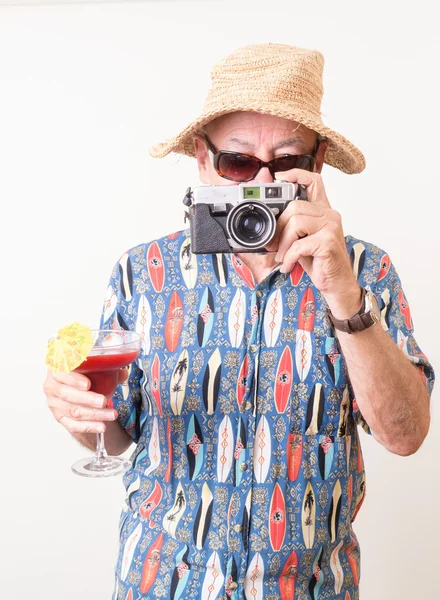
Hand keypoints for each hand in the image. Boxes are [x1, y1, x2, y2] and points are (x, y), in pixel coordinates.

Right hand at [43, 369, 128, 434]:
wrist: (74, 386)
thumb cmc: (82, 373)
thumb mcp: (92, 366)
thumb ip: (105, 368)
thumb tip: (123, 373)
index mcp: (57, 368)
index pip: (61, 373)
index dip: (74, 379)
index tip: (88, 384)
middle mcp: (51, 385)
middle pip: (66, 394)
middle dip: (87, 399)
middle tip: (103, 401)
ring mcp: (54, 403)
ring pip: (73, 411)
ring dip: (94, 414)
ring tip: (111, 414)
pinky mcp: (59, 417)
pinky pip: (72, 425)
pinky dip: (88, 426)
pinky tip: (101, 426)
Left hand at [265, 170, 361, 318]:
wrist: (336, 284)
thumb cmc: (318, 261)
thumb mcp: (301, 240)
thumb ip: (290, 227)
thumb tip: (267, 220)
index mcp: (323, 210)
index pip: (313, 181)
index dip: (296, 175)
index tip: (278, 178)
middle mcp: (329, 214)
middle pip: (295, 205)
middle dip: (278, 226)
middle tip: (272, 244)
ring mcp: (331, 227)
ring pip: (295, 222)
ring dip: (283, 243)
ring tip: (282, 257)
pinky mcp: (328, 243)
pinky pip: (299, 245)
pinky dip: (289, 257)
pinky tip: (288, 266)